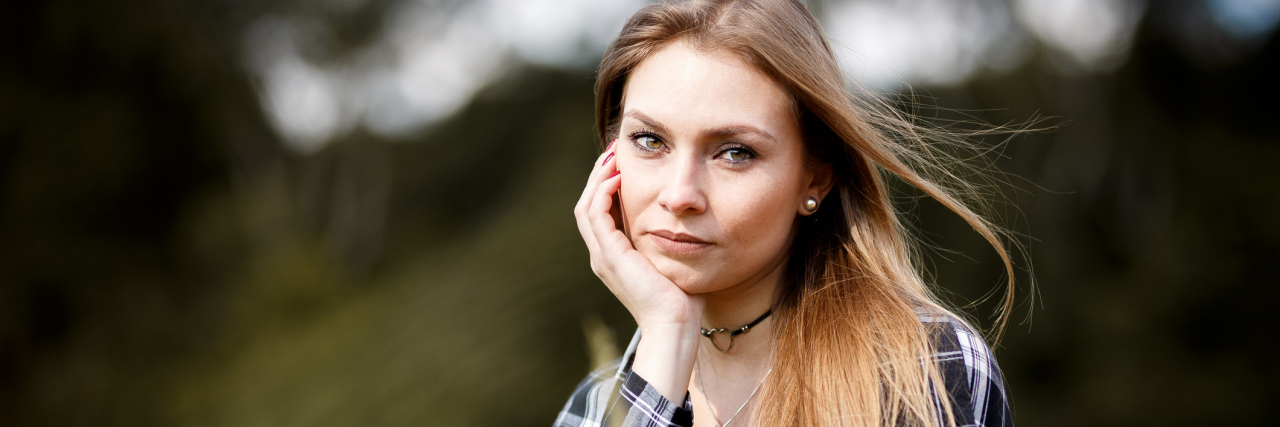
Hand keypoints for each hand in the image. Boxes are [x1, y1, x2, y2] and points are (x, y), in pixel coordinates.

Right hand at [573, 140, 703, 329]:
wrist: (674, 323)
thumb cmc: (681, 297)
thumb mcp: (671, 259)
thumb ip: (667, 239)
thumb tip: (682, 217)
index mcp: (613, 256)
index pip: (600, 212)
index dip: (607, 185)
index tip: (622, 162)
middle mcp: (602, 255)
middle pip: (587, 205)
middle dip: (599, 176)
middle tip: (613, 151)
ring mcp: (602, 256)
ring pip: (586, 206)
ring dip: (598, 178)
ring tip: (613, 157)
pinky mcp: (609, 255)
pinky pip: (596, 216)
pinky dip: (603, 193)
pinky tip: (618, 178)